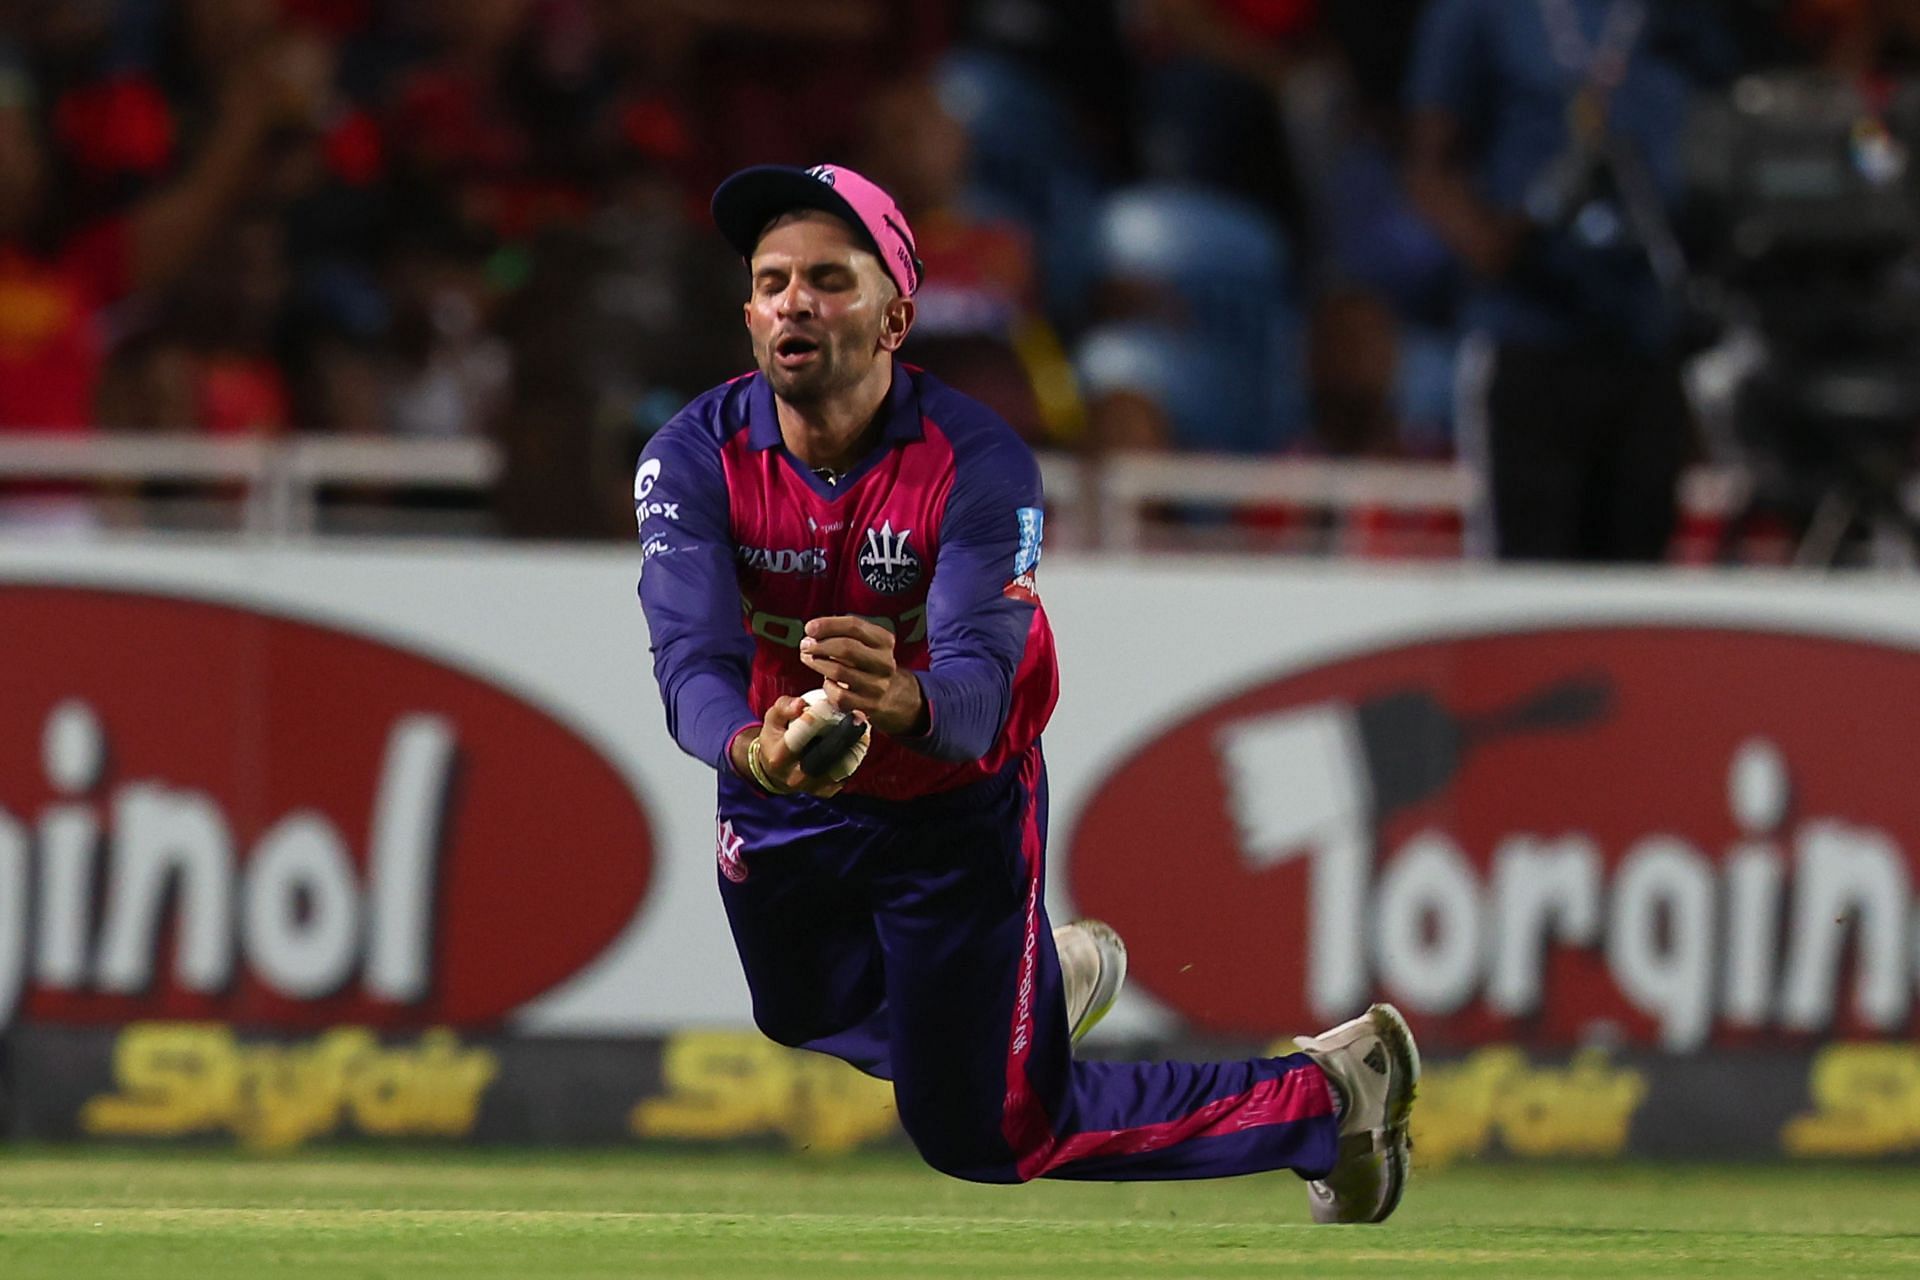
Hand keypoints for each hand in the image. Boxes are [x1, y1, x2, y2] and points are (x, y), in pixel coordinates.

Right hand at [730, 696, 856, 797]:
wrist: (776, 771)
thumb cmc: (776, 737)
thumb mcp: (772, 718)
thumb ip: (784, 707)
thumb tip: (801, 704)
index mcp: (779, 757)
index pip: (800, 736)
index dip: (819, 718)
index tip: (834, 703)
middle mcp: (795, 776)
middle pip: (826, 754)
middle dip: (845, 734)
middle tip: (858, 716)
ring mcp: (812, 787)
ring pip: (841, 766)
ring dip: (855, 746)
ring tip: (863, 727)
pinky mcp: (826, 792)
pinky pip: (846, 773)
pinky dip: (854, 756)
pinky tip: (858, 742)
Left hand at [799, 616, 927, 735]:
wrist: (891, 694)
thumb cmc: (867, 662)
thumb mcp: (865, 642)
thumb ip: (842, 633)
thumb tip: (812, 631)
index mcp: (884, 641)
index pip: (854, 626)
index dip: (828, 625)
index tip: (809, 628)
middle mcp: (885, 663)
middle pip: (847, 648)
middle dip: (820, 645)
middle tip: (805, 645)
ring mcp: (878, 686)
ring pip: (839, 672)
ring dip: (818, 663)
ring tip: (808, 658)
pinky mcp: (868, 706)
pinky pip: (839, 696)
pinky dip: (827, 687)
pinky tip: (826, 681)